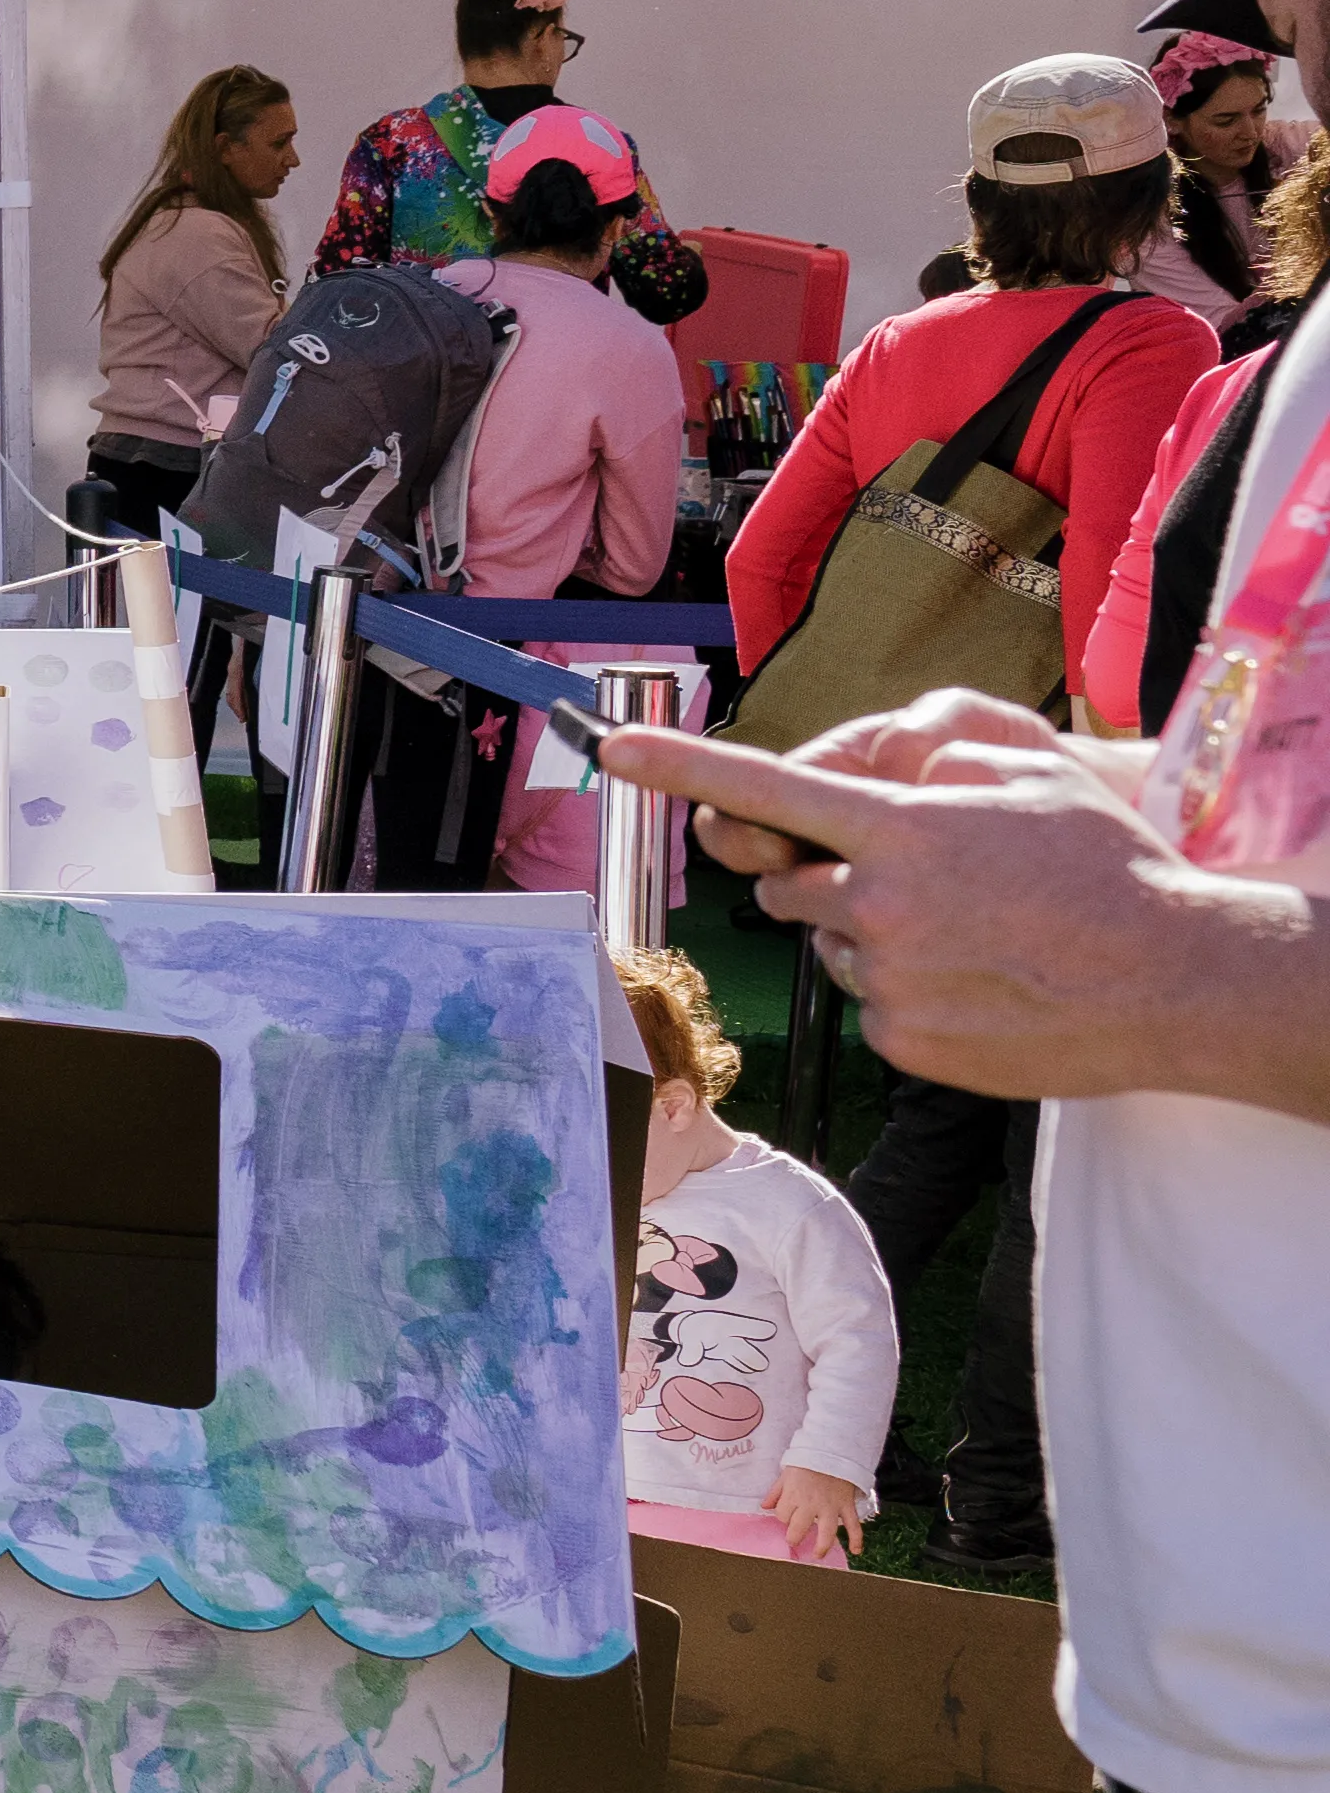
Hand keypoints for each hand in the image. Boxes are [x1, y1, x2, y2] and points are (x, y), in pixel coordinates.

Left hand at [599, 717, 1305, 1100]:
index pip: (762, 788)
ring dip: (874, 933)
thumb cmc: (1110, 869)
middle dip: (826, 874)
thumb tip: (873, 771)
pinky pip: (869, 1002)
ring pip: (832, 943)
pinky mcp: (900, 1042)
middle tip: (919, 880)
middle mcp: (876, 903)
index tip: (612, 750)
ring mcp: (886, 978)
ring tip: (974, 937)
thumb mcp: (1032, 772)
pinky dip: (905, 990)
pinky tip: (978, 983)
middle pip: (789, 882)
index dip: (679, 767)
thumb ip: (935, 755)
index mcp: (902, 829)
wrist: (1179, 983)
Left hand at [767, 1466, 869, 1560]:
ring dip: (822, 1547)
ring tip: (817, 1555)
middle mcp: (811, 1505)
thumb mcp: (786, 1474)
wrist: (833, 1452)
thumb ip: (775, 1492)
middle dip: (794, 1537)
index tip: (786, 1514)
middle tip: (793, 1540)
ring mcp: (831, 1507)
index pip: (782, 1516)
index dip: (782, 1516)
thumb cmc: (806, 1463)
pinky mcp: (847, 1506)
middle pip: (799, 1528)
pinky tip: (856, 1552)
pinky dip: (857, 1539)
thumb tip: (764, 1507)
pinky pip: (854, 1525)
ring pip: (827, 1532)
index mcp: (793, 1496)